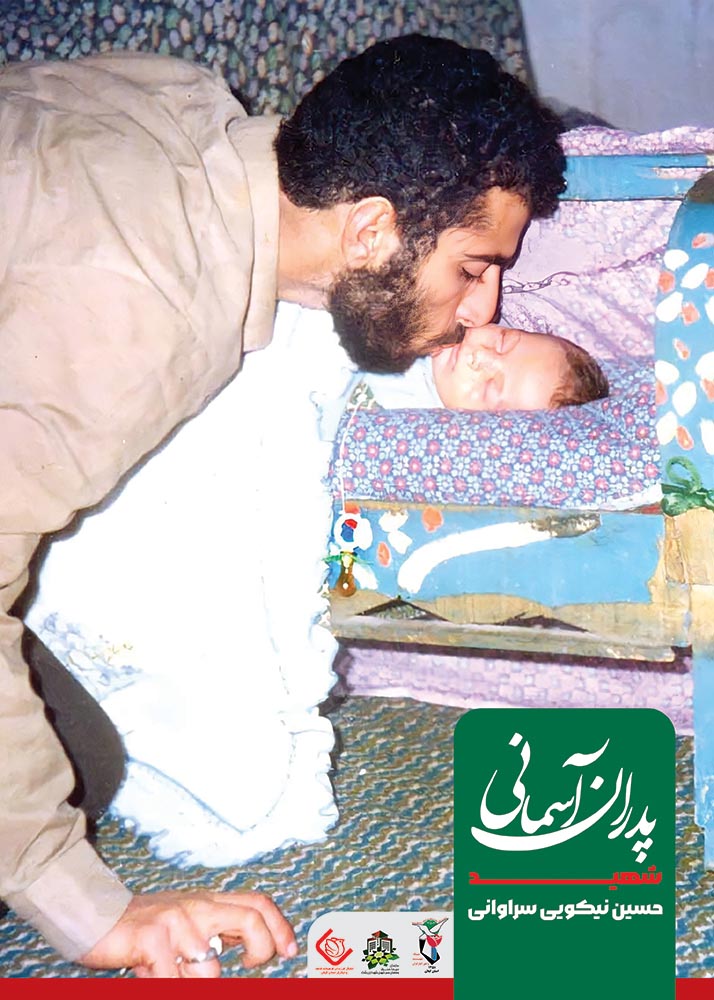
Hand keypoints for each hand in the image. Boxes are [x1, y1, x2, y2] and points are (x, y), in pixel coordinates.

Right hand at [81, 889, 296, 977]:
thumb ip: (213, 934)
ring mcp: (175, 920)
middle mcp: (197, 906)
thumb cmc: (143, 929)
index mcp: (209, 902)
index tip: (289, 951)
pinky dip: (166, 985)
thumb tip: (246, 955)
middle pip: (251, 917)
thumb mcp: (185, 925)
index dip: (279, 926)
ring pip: (211, 967)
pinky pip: (172, 978)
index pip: (257, 903)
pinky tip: (150, 979)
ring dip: (196, 984)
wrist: (94, 915)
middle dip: (262, 948)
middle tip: (253, 967)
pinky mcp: (151, 938)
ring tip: (174, 977)